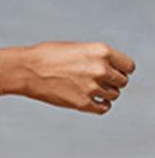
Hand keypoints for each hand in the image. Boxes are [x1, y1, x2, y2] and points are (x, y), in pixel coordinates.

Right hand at [2, 41, 135, 112]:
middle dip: (113, 82)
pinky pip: (103, 108)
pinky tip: (93, 101)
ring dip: (106, 94)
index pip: (128, 66)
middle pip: (122, 82)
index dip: (122, 70)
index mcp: (102, 51)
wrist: (27, 69)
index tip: (114, 72)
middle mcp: (101, 69)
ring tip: (93, 90)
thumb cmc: (49, 56)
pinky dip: (101, 106)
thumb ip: (98, 58)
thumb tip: (110, 70)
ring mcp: (92, 87)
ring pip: (113, 95)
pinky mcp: (82, 104)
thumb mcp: (79, 48)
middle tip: (100, 81)